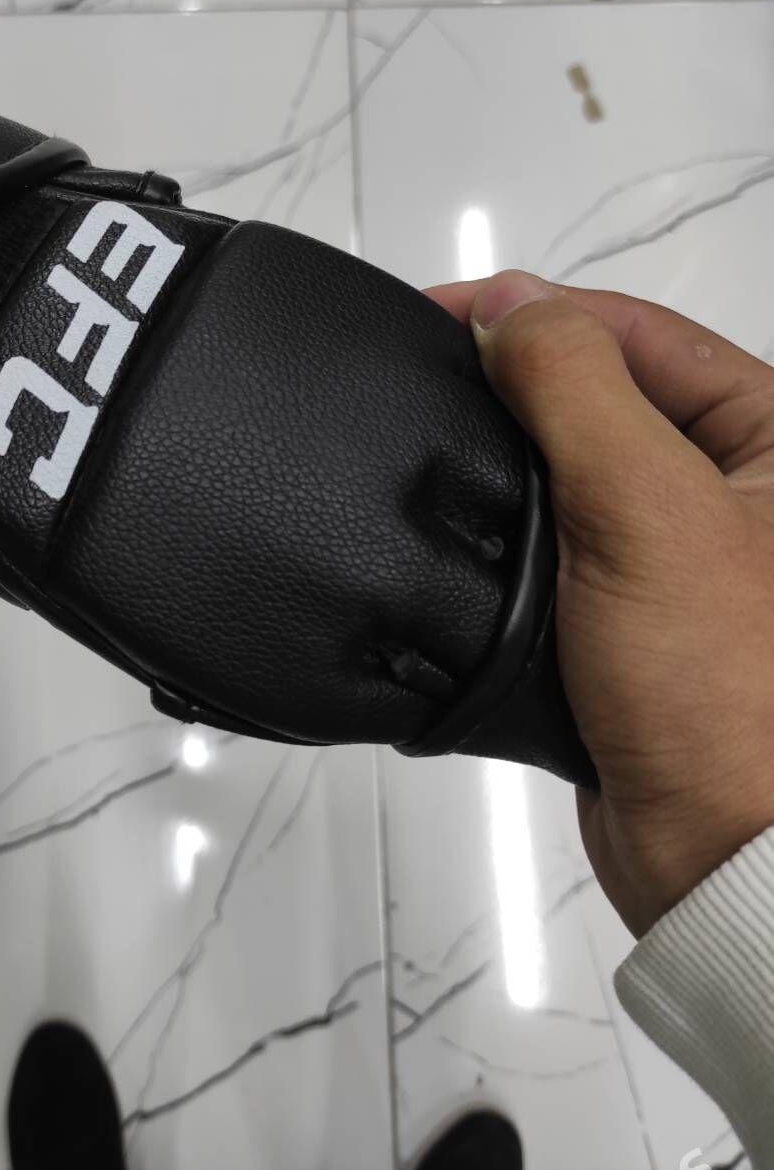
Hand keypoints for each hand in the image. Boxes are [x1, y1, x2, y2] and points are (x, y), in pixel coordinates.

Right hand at [424, 271, 773, 936]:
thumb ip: (577, 390)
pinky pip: (558, 547)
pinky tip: (469, 534)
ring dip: (509, 462)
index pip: (636, 331)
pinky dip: (510, 537)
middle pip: (603, 391)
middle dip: (515, 380)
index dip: (532, 311)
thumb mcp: (649, 510)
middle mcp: (741, 489)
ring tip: (442, 450)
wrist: (726, 858)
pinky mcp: (634, 618)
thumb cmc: (736, 703)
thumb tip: (513, 313)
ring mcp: (685, 554)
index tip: (441, 313)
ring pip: (572, 471)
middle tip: (429, 374)